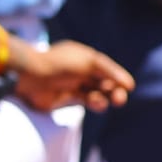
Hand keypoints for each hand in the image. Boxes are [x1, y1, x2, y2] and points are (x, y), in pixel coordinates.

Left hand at [13, 40, 133, 113]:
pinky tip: (99, 103)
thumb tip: (130, 85)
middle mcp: (80, 70)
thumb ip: (111, 72)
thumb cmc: (62, 64)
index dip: (119, 77)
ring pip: (96, 92)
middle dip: (114, 90)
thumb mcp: (91, 61)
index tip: (128, 86)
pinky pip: (85, 100)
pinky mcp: (65, 98)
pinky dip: (95, 103)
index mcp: (85, 57)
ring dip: (105, 97)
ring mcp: (73, 84)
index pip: (108, 68)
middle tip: (120, 99)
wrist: (31, 76)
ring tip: (107, 102)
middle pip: (104, 81)